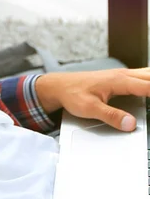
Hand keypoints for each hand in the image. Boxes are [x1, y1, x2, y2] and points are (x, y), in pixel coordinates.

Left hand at [35, 67, 149, 131]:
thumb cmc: (72, 94)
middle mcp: (124, 75)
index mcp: (119, 81)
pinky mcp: (120, 79)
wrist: (58, 86)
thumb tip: (131, 124)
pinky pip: (143, 77)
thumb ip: (111, 116)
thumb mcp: (89, 108)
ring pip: (149, 74)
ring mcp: (123, 75)